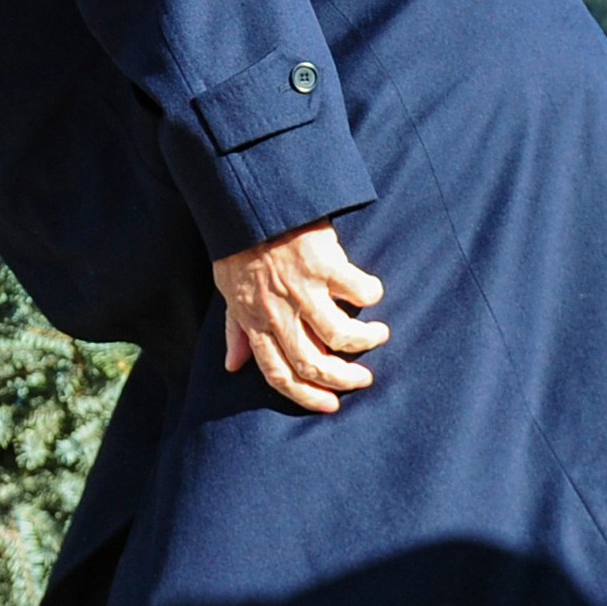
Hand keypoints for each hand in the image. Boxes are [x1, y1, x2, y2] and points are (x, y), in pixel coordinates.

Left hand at [215, 218, 387, 414]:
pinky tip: (371, 293)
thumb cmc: (239, 247)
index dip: (305, 395)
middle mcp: (277, 311)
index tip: (329, 405)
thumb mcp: (228, 292)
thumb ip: (235, 330)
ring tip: (378, 335)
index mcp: (254, 321)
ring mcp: (302, 289)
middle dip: (344, 379)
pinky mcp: (325, 263)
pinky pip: (359, 292)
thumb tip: (234, 366)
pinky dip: (370, 296)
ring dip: (365, 340)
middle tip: (363, 379)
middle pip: (314, 364)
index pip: (278, 374)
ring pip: (341, 336)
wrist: (250, 200)